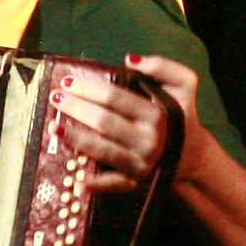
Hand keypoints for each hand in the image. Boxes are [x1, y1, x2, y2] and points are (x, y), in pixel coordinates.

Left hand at [60, 59, 194, 197]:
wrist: (191, 154)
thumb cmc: (180, 115)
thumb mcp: (184, 84)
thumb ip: (163, 66)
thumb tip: (130, 59)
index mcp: (157, 115)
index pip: (115, 98)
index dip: (89, 88)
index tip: (68, 81)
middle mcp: (149, 141)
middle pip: (104, 122)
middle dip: (76, 109)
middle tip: (55, 97)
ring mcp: (141, 163)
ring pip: (102, 150)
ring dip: (76, 139)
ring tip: (54, 126)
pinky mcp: (136, 182)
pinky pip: (114, 184)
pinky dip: (96, 185)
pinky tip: (77, 183)